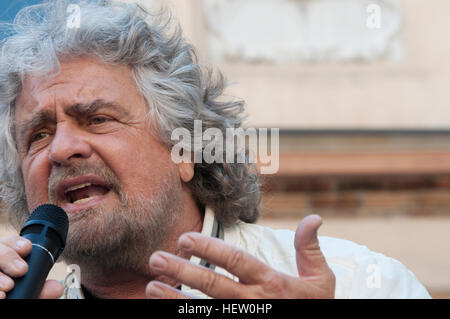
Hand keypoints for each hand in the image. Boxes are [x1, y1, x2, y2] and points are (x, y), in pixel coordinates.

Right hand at [0, 235, 62, 298]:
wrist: (6, 300)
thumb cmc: (15, 296)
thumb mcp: (29, 294)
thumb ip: (41, 290)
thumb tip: (57, 288)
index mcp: (6, 260)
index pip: (9, 243)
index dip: (17, 243)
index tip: (27, 248)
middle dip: (8, 257)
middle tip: (22, 270)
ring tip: (8, 286)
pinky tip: (0, 295)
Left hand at [146, 214, 335, 298]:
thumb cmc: (316, 309)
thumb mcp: (321, 280)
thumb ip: (310, 249)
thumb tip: (314, 217)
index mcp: (272, 283)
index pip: (236, 261)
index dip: (210, 249)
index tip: (185, 238)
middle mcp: (254, 302)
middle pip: (213, 286)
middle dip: (183, 271)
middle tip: (156, 258)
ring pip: (204, 310)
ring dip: (175, 300)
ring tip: (150, 287)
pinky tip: (165, 308)